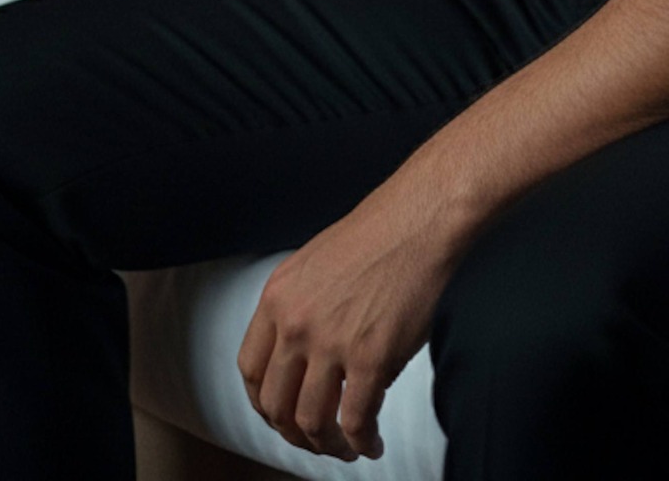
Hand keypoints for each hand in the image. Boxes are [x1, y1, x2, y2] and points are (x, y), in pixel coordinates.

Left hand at [237, 174, 467, 462]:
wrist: (417, 220)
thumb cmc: (377, 235)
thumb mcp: (313, 263)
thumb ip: (298, 307)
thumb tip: (301, 356)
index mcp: (278, 297)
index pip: (251, 371)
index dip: (263, 403)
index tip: (279, 415)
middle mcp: (296, 323)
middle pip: (277, 405)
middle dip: (293, 434)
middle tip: (313, 440)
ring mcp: (331, 343)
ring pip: (312, 422)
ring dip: (327, 446)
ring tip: (345, 448)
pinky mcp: (371, 358)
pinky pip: (355, 420)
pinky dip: (361, 442)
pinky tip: (371, 443)